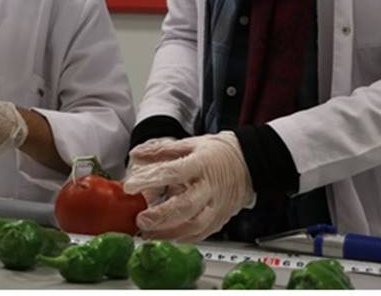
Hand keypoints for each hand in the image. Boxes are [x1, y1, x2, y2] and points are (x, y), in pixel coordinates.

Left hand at [123, 132, 254, 241]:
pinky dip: (183, 238)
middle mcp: (209, 187)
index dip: (150, 179)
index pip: (173, 172)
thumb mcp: (189, 144)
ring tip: (148, 233)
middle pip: (186, 206)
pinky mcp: (220, 219)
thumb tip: (136, 154)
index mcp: (200, 164)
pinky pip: (202, 233)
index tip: (130, 186)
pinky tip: (166, 237)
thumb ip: (160, 150)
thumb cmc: (217, 153)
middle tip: (140, 220)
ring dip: (169, 232)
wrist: (249, 163)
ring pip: (195, 225)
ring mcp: (217, 205)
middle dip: (160, 216)